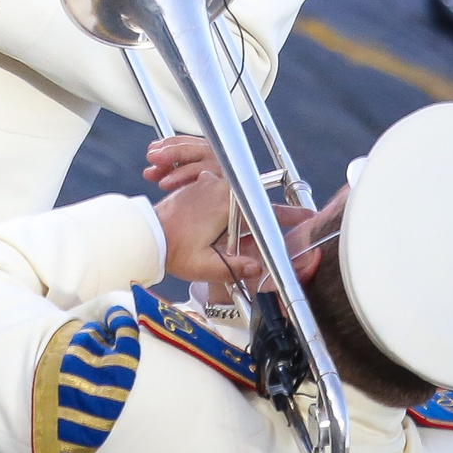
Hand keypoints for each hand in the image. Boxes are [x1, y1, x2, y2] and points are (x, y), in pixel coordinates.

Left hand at [148, 136, 315, 284]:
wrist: (145, 234)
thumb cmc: (172, 249)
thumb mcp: (204, 265)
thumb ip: (233, 267)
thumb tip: (259, 268)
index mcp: (226, 203)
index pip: (264, 211)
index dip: (288, 216)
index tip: (307, 216)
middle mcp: (220, 188)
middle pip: (253, 203)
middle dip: (265, 220)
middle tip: (276, 233)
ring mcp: (208, 184)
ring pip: (239, 199)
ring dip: (244, 216)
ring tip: (241, 238)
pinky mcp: (199, 186)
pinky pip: (224, 195)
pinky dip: (230, 210)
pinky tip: (222, 229)